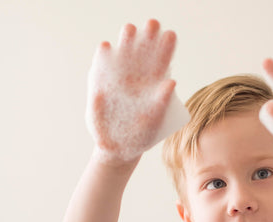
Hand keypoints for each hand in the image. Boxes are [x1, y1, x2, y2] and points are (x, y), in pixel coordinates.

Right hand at [85, 19, 187, 162]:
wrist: (117, 146)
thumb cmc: (140, 135)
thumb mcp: (153, 121)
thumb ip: (161, 103)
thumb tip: (172, 81)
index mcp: (153, 84)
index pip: (162, 61)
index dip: (166, 47)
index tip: (171, 35)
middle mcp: (137, 77)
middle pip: (144, 52)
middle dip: (148, 36)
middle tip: (152, 23)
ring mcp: (118, 78)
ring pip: (124, 54)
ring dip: (127, 40)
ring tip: (130, 29)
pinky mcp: (101, 83)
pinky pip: (102, 66)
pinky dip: (104, 56)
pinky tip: (107, 47)